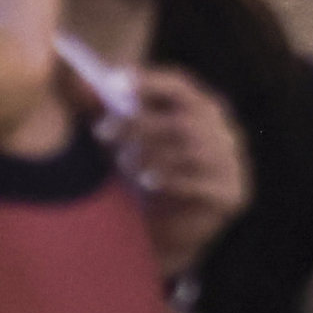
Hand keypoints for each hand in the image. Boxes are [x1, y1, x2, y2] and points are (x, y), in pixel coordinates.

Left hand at [122, 67, 251, 278]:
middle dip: (138, 123)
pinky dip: (170, 179)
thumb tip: (80, 83)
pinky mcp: (231, 194)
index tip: (113, 82)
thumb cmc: (143, 174)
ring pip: (193, 149)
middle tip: (101, 133)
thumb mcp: (124, 140)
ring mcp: (231, 163)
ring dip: (150, 153)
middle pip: (184, 118)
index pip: (180, 86)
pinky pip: (202, 181)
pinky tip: (147, 182)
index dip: (148, 82)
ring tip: (123, 163)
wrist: (166, 230)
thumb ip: (108, 111)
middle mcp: (223, 132)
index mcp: (200, 109)